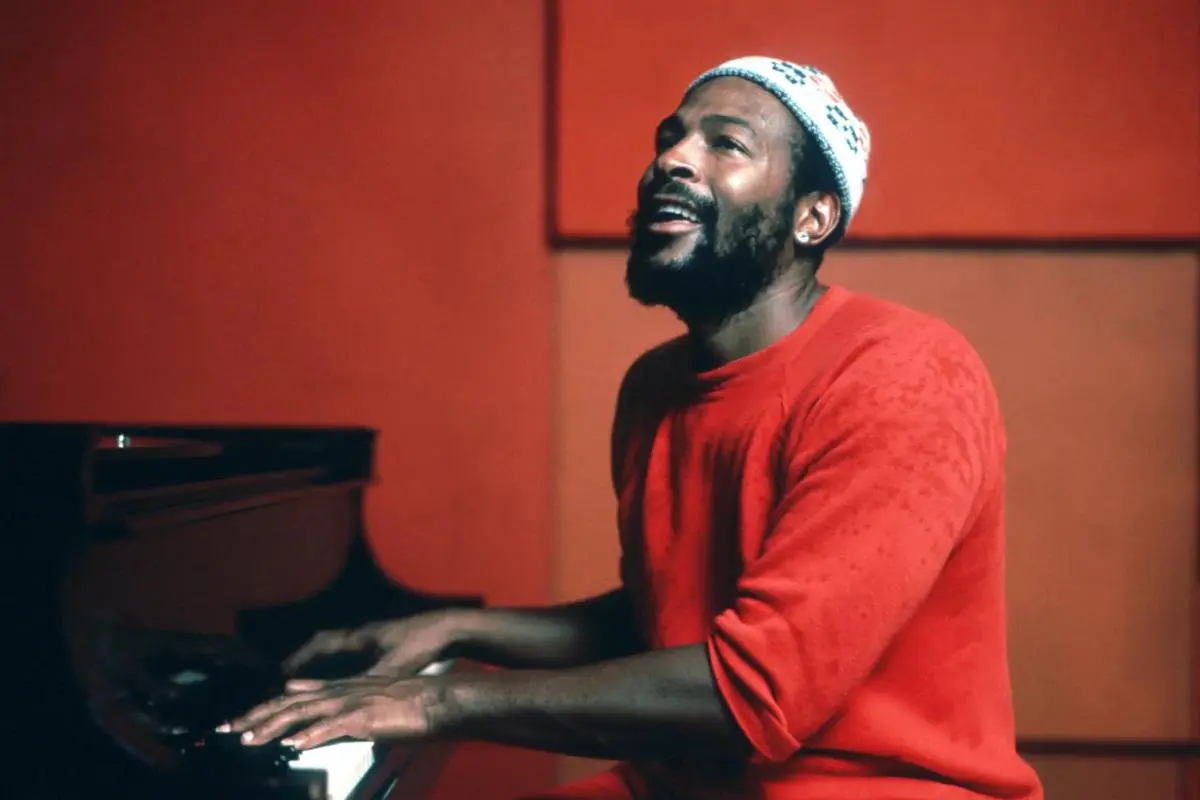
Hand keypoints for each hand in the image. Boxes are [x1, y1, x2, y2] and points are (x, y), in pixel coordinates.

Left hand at [221, 676, 441, 750]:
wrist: (435, 700)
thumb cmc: (404, 706)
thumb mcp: (363, 703)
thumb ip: (333, 708)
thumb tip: (308, 718)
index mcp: (336, 690)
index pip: (289, 700)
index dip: (260, 710)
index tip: (235, 723)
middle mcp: (337, 693)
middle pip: (287, 705)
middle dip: (254, 718)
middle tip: (225, 731)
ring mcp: (349, 703)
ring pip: (302, 714)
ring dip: (273, 727)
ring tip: (249, 739)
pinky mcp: (364, 717)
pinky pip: (332, 726)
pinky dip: (311, 734)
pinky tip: (294, 744)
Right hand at [283, 610, 465, 677]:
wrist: (447, 627)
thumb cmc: (420, 644)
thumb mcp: (393, 667)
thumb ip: (369, 683)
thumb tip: (345, 700)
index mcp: (359, 637)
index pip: (320, 645)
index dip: (299, 659)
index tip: (282, 673)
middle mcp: (362, 633)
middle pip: (324, 643)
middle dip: (305, 658)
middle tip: (287, 675)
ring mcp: (373, 635)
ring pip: (338, 646)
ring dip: (321, 659)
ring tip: (307, 676)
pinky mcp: (385, 640)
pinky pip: (352, 649)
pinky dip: (339, 661)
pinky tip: (341, 675)